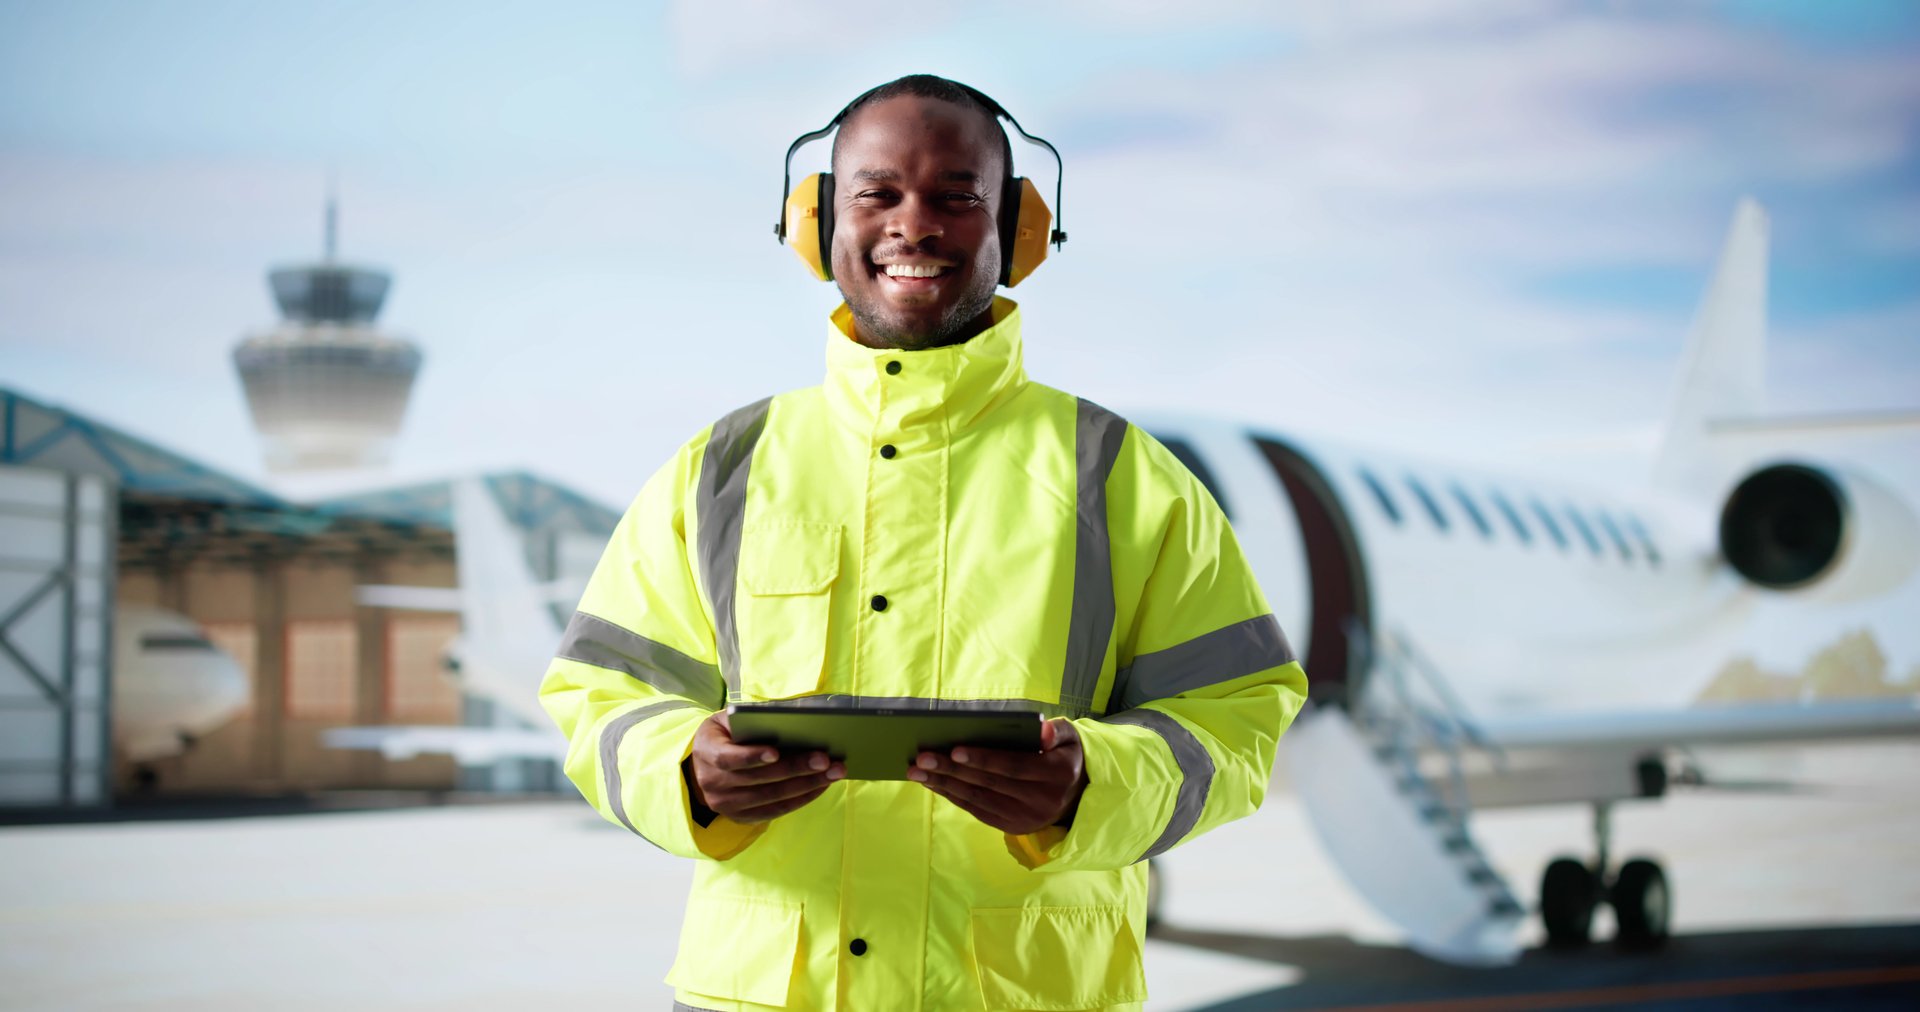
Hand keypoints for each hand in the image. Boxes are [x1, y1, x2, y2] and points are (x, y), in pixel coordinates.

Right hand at [685, 711, 844, 823]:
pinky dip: (802, 798)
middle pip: (760, 779)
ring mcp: (727, 804)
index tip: (776, 752)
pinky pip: (776, 811)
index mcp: (707, 752)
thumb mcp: (725, 720)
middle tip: (826, 759)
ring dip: (807, 785)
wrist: (701, 768)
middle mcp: (714, 783)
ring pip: (772, 797)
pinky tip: (822, 785)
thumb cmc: (724, 736)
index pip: (729, 758)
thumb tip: (790, 718)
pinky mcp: (742, 817)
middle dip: (796, 768)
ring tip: (834, 772)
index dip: (752, 756)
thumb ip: (749, 719)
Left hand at [909, 718, 1087, 834]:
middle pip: (989, 783)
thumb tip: (1041, 732)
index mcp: (1056, 775)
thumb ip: (1057, 731)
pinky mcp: (1012, 827)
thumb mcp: (1072, 738)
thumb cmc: (1065, 756)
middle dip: (952, 770)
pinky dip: (953, 796)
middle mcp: (1041, 801)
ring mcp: (1025, 818)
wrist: (1077, 796)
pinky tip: (933, 784)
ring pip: (978, 799)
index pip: (1014, 767)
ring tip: (917, 772)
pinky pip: (977, 810)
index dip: (984, 759)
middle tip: (921, 759)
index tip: (954, 750)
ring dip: (944, 785)